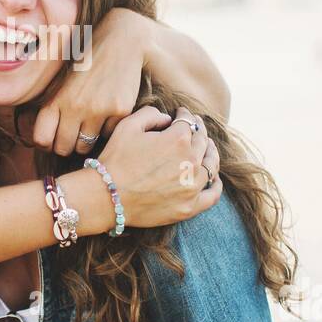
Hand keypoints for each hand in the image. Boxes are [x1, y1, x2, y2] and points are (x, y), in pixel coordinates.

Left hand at [33, 8, 147, 156]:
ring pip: (86, 146)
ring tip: (91, 124)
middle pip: (63, 148)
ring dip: (87, 140)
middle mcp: (74, 106)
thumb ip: (55, 108)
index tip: (52, 140)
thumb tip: (46, 141)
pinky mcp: (119, 111)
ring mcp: (98, 110)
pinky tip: (110, 111)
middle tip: (74, 136)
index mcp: (56, 98)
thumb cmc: (89, 63)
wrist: (121, 42)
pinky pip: (109, 134)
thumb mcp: (64, 82)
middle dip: (67, 146)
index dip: (46, 144)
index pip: (41, 139)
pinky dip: (109, 128)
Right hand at [78, 104, 220, 229]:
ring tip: (207, 149)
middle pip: (202, 141)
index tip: (180, 114)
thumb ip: (151, 114)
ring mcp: (192, 186)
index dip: (184, 115)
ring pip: (211, 165)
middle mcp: (190, 161)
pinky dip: (216, 184)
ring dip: (210, 153)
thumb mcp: (128, 125)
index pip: (188, 122)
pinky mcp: (189, 207)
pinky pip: (212, 194)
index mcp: (178, 139)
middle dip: (198, 131)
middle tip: (194, 128)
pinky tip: (214, 178)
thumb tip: (167, 118)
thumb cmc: (114, 159)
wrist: (106, 196)